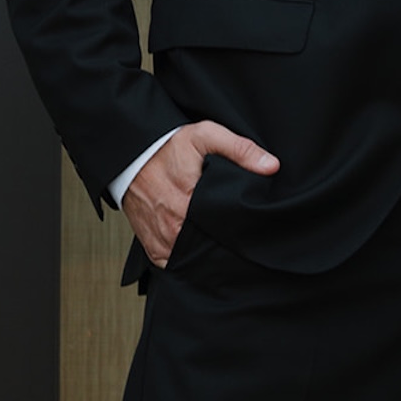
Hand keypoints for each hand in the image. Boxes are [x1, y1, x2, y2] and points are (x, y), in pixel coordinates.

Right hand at [122, 121, 279, 265]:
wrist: (128, 158)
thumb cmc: (166, 148)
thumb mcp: (204, 136)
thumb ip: (239, 149)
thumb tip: (271, 166)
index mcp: (190, 203)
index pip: (227, 229)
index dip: (241, 229)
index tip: (250, 225)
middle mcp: (175, 228)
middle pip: (213, 247)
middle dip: (227, 242)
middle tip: (237, 233)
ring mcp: (164, 242)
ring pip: (195, 259)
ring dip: (207, 253)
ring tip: (219, 240)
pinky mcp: (154, 250)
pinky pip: (176, 264)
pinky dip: (188, 259)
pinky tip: (199, 247)